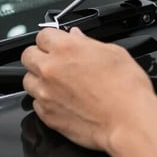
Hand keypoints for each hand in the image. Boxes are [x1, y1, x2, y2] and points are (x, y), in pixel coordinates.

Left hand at [21, 27, 156, 151]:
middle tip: (54, 63)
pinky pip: (36, 104)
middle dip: (39, 57)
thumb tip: (76, 36)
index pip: (42, 35)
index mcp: (65, 48)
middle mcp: (50, 69)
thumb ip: (87, 42)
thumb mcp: (113, 52)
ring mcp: (45, 93)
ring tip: (58, 85)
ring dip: (39, 80)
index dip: (51, 40)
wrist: (128, 121)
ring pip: (28, 80)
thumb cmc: (126, 88)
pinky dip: (45, 102)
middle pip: (27, 56)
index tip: (57, 46)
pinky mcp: (47, 115)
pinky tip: (63, 102)